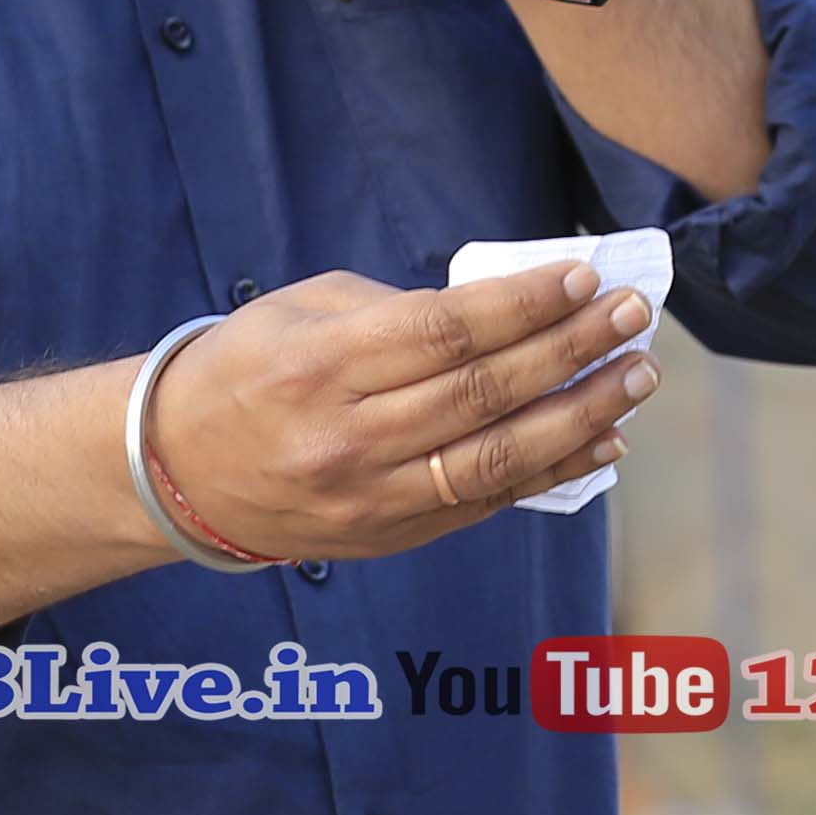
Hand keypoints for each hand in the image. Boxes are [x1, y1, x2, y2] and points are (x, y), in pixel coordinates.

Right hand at [140, 262, 658, 562]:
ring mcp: (370, 497)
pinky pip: (487, 502)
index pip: (444, 333)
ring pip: (496, 458)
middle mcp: (347, 438)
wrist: (179, 474)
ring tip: (636, 378)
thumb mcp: (303, 313)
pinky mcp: (390, 535)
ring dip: (580, 416)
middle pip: (483, 393)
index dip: (523, 306)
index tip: (584, 279)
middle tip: (634, 317)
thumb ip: (400, 312)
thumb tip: (509, 309)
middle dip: (571, 350)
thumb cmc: (247, 370)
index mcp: (319, 366)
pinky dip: (552, 472)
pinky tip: (602, 439)